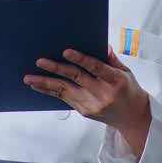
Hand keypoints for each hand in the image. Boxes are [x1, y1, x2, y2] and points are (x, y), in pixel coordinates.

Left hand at [24, 46, 152, 155]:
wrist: (132, 118)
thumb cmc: (129, 90)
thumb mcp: (126, 72)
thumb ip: (112, 59)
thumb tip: (103, 44)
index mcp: (116, 81)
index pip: (96, 67)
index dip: (80, 59)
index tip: (66, 51)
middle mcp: (103, 94)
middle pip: (76, 78)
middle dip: (56, 69)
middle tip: (40, 61)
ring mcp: (92, 105)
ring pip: (65, 91)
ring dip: (45, 83)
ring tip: (29, 78)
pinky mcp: (84, 112)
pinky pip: (64, 99)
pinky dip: (50, 92)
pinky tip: (38, 86)